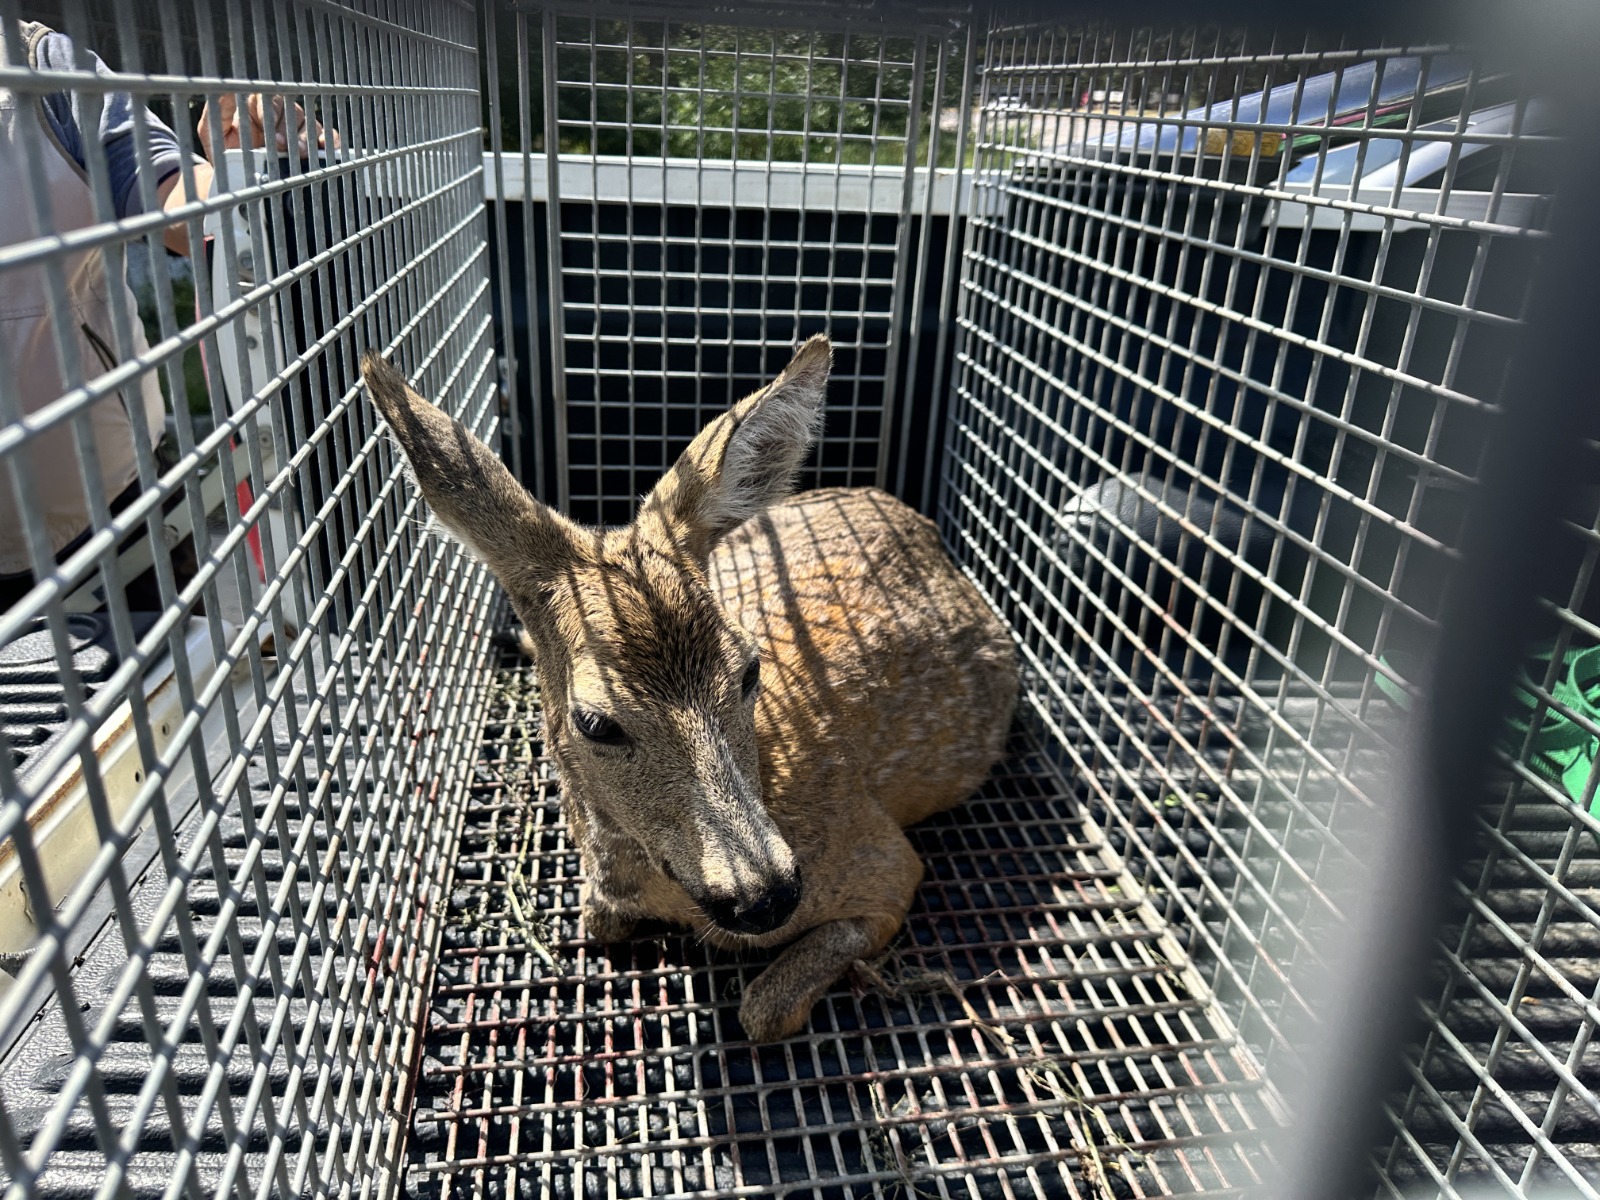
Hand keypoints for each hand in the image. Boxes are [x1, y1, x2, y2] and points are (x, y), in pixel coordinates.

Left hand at [197, 93, 338, 159]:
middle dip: (291, 133)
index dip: (273, 116)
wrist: (234, 178)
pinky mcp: (312, 144)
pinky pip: (328, 140)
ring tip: (301, 155)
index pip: (272, 101)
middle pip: (295, 114)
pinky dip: (330, 145)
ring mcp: (298, 129)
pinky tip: (323, 152)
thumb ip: (219, 110)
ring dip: (308, 141)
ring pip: (312, 127)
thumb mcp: (212, 130)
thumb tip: (228, 89)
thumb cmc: (223, 152)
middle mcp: (282, 114)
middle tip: (285, 148)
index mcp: (259, 105)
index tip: (270, 135)